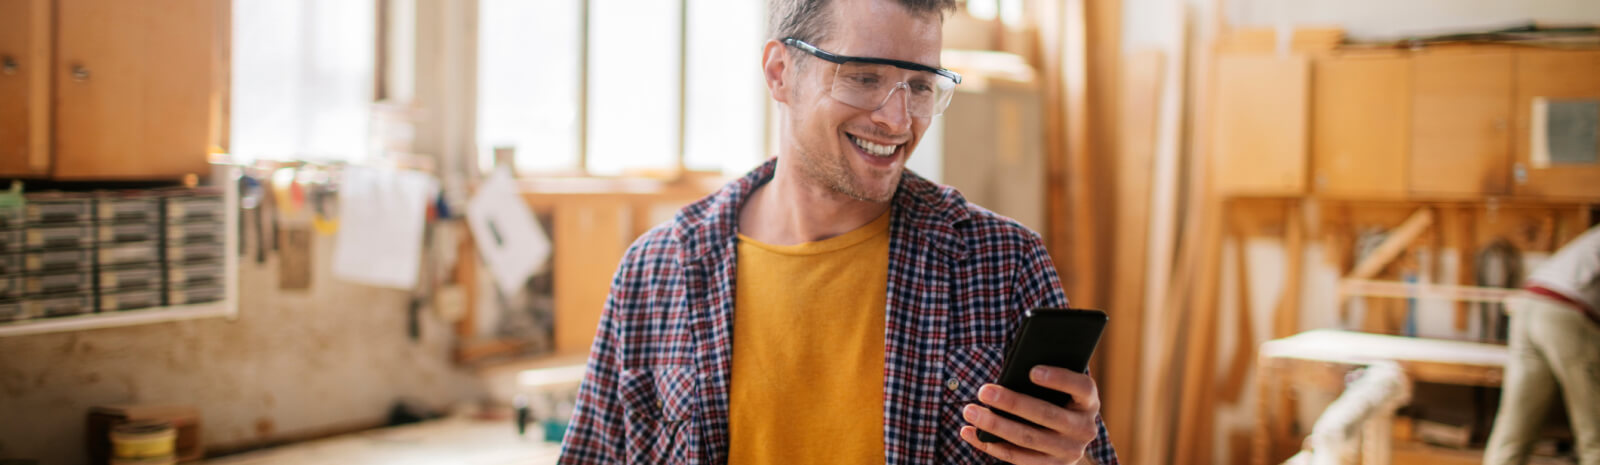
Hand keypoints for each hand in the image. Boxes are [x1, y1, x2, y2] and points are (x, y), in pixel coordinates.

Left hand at [958, 365, 1100, 464]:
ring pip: (1028, 438)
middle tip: (984, 391)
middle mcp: (1084, 429)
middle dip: (1012, 402)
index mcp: (1089, 402)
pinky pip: (1017, 458)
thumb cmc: (1055, 400)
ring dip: (995, 425)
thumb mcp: (1059, 389)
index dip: (1059, 379)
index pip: (1081, 387)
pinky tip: (971, 432)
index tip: (1032, 371)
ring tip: (970, 411)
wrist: (1068, 438)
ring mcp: (1069, 452)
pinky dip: (991, 444)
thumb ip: (1043, 382)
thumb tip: (1010, 375)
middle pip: (1046, 414)